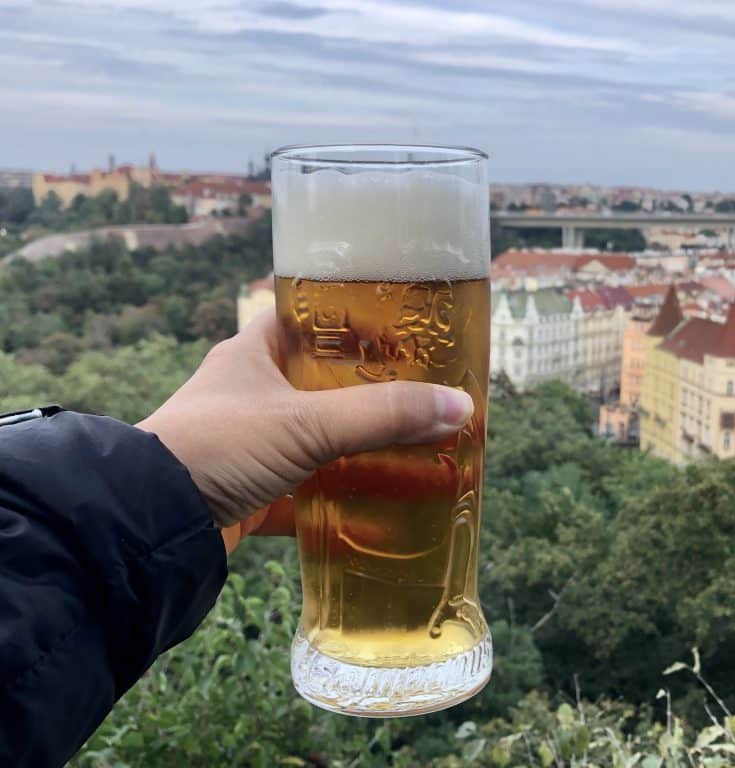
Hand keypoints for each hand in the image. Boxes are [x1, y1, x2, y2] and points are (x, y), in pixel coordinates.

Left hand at [137, 310, 473, 554]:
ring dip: (364, 448)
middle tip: (429, 395)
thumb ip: (383, 415)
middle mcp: (253, 393)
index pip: (314, 320)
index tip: (408, 332)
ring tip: (421, 449)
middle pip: (328, 384)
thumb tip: (460, 405)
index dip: (359, 321)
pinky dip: (344, 500)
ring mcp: (253, 444)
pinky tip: (386, 508)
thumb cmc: (218, 446)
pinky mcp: (255, 492)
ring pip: (322, 439)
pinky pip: (311, 491)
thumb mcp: (307, 423)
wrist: (150, 523)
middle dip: (376, 394)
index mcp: (255, 352)